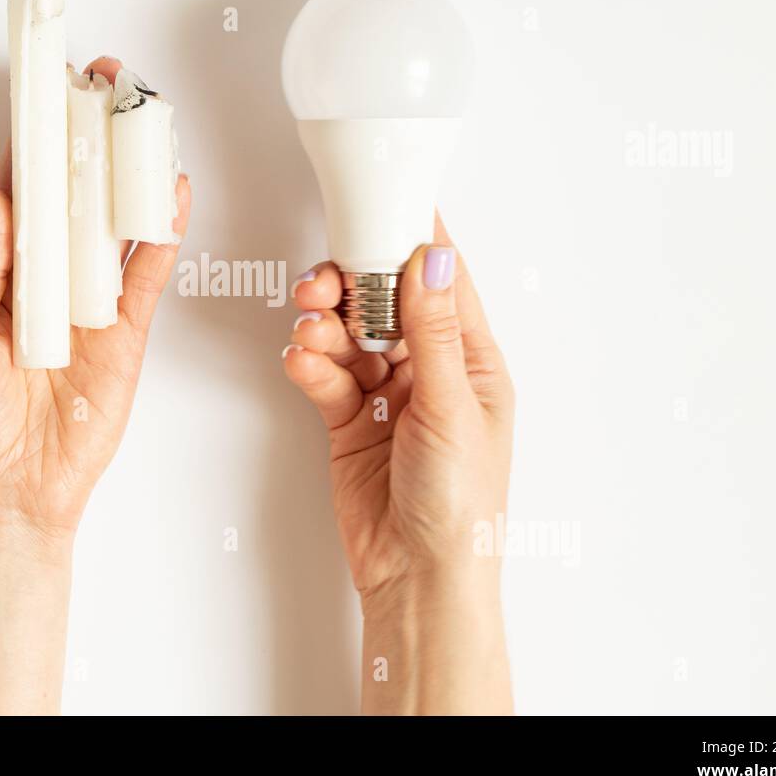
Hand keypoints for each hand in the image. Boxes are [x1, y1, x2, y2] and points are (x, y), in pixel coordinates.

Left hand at [0, 57, 190, 552]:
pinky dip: (160, 237)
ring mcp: (89, 308)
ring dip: (127, 177)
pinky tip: (170, 196)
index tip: (38, 99)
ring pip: (113, 229)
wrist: (9, 499)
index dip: (29, 149)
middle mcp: (45, 286)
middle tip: (100, 88)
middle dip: (85, 145)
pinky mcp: (125, 335)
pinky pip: (145, 277)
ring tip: (141, 123)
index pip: (17, 200)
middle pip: (71, 201)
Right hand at [282, 215, 514, 713]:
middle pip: (383, 301)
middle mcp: (428, 369)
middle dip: (351, 283)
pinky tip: (304, 363)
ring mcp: (385, 393)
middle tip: (324, 282)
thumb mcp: (452, 407)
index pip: (442, 282)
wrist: (418, 576)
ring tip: (311, 330)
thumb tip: (431, 259)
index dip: (412, 239)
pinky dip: (310, 363)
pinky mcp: (347, 419)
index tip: (382, 199)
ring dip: (324, 324)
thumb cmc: (460, 505)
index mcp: (471, 360)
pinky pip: (323, 374)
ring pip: (347, 333)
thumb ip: (433, 331)